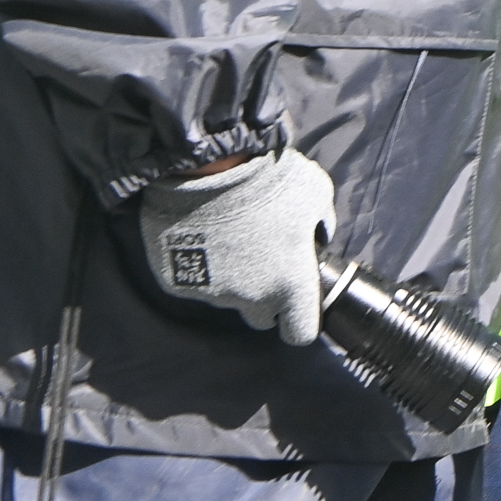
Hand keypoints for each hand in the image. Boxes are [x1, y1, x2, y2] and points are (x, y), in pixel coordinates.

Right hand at [139, 148, 334, 345]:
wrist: (208, 168)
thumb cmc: (271, 181)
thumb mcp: (316, 194)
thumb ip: (321, 225)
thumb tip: (318, 237)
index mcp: (290, 284)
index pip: (300, 332)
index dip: (301, 321)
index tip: (297, 306)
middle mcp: (252, 297)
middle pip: (261, 317)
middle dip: (266, 299)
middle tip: (265, 263)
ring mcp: (212, 293)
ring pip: (228, 297)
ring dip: (234, 277)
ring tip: (232, 239)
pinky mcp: (178, 283)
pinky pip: (197, 281)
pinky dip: (203, 265)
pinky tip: (205, 237)